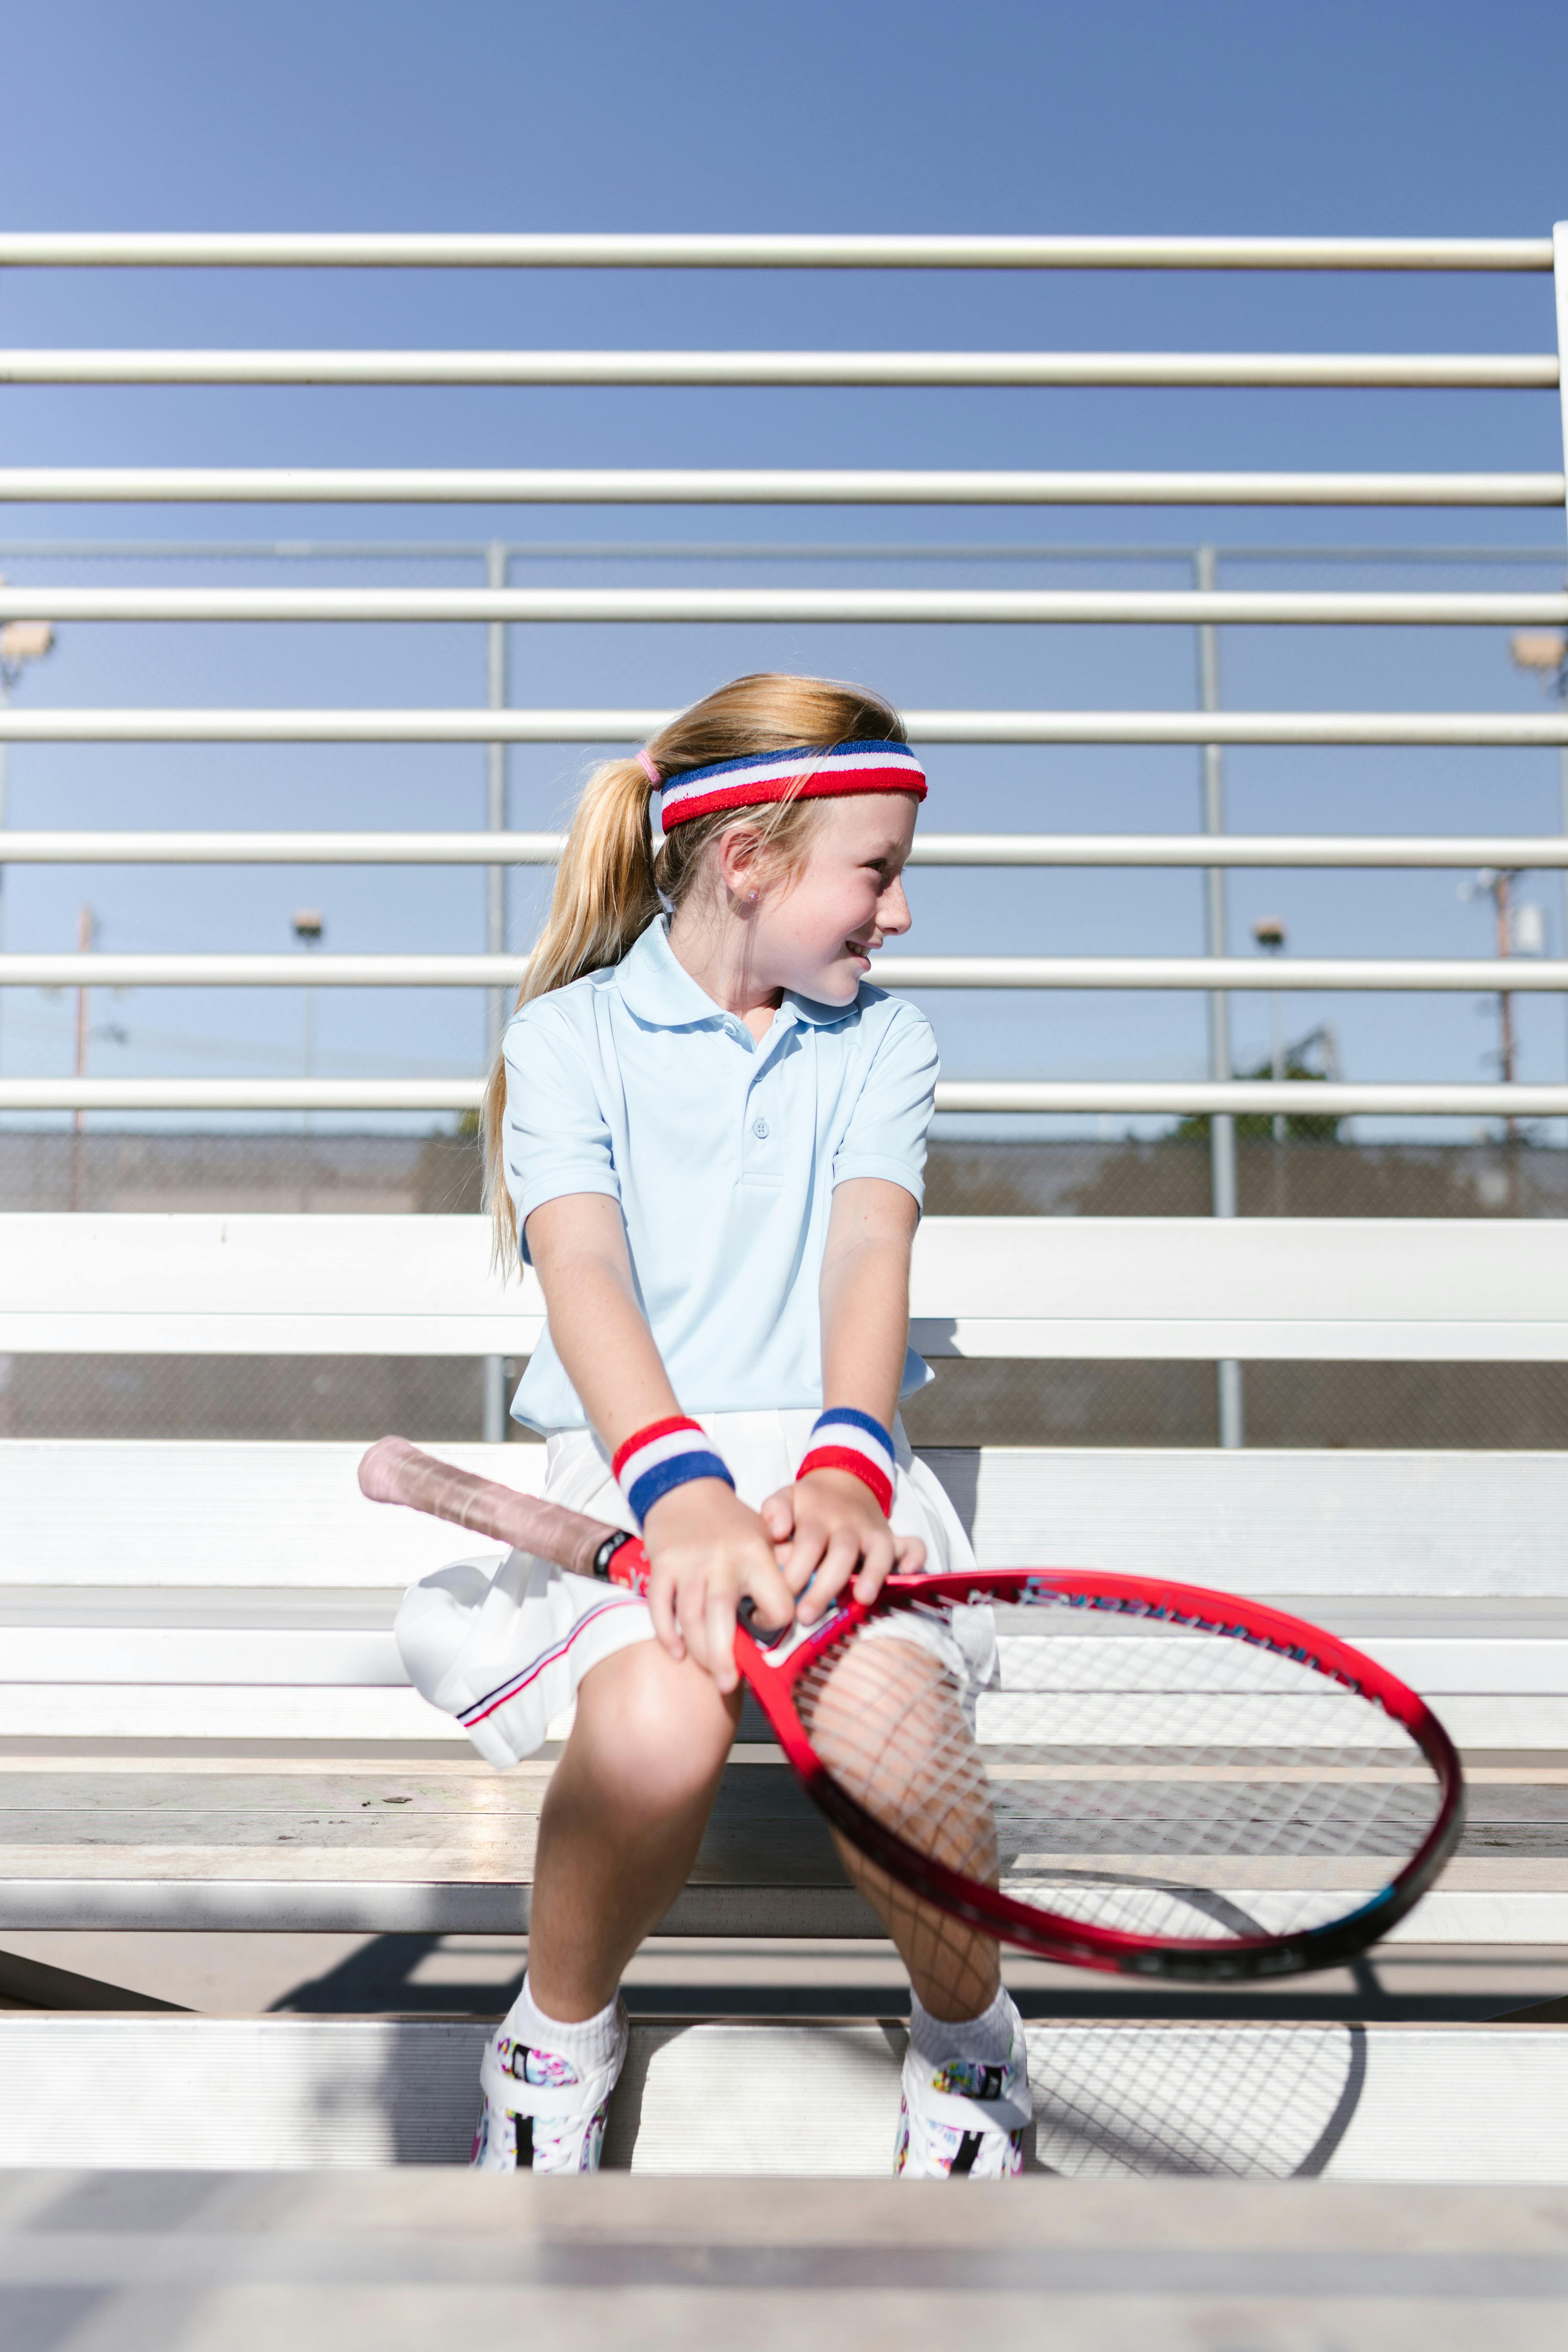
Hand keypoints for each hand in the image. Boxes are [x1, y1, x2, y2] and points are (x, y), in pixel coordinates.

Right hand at [639, 1479, 795, 1693]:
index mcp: (756, 1555)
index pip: (775, 1602)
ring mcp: (689, 1564)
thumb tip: (802, 1610)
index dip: (774, 1621)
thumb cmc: (732, 1522)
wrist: (686, 1488)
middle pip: (721, 1617)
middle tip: (729, 1685)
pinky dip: (666, 1633)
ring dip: (700, 1653)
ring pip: (690, 1618)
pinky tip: (677, 1653)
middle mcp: (722, 1561)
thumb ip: (780, 1571)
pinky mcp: (662, 1565)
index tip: (764, 1623)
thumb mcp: (766, 1537)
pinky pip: (659, 1606)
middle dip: (725, 1657)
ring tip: (712, 1676)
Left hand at [760, 1469, 926, 1624]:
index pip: (807, 1544)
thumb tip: (776, 1531)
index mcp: (817, 1517)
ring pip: (878, 1552)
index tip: (781, 1598)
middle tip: (806, 1616)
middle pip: (840, 1554)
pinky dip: (915, 1557)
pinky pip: (912, 1544)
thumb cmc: (809, 1502)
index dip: (795, 1571)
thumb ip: (775, 1511)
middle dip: (824, 1587)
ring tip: (862, 1599)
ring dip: (873, 1575)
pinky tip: (909, 1573)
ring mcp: (873, 1532)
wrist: (845, 1480)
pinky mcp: (893, 1538)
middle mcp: (848, 1525)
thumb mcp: (786, 1497)